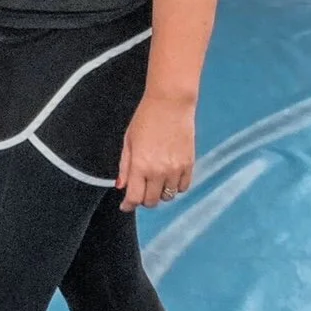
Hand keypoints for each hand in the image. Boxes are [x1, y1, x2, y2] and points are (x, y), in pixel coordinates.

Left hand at [117, 93, 195, 212]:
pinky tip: (169, 176)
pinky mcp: (189, 165)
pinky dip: (175, 187)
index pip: (135, 197)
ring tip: (155, 179)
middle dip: (143, 199)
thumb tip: (121, 186)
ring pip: (168, 197)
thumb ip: (125, 166)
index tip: (126, 206)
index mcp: (140, 164)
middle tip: (140, 189)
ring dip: (160, 193)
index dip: (129, 205)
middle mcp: (159, 171)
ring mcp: (176, 169)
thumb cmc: (146, 118)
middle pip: (151, 201)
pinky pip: (183, 188)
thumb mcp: (128, 140)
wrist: (170, 104)